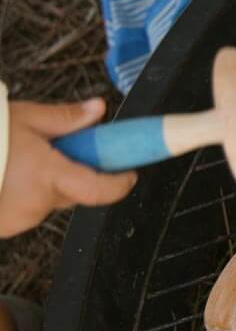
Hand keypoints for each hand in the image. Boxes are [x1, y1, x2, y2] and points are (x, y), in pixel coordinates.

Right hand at [0, 99, 135, 237]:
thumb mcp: (23, 118)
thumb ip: (64, 119)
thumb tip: (98, 110)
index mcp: (49, 177)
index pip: (100, 190)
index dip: (120, 184)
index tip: (129, 175)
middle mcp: (34, 205)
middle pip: (70, 193)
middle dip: (69, 173)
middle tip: (53, 150)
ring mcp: (13, 221)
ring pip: (44, 202)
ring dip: (41, 185)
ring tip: (14, 161)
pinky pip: (20, 210)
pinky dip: (18, 194)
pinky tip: (2, 174)